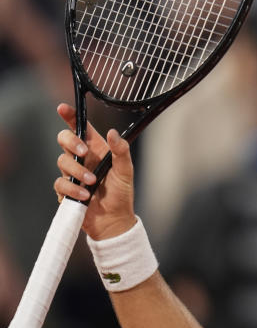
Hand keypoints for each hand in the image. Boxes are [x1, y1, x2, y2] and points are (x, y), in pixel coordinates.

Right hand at [53, 104, 135, 239]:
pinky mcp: (65, 189)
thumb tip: (113, 133)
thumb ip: (121, 151)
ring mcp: (72, 173)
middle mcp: (83, 158)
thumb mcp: (126, 171)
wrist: (114, 220)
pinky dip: (72, 189)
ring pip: (62, 161)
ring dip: (77, 171)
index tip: (63, 108)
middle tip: (84, 151)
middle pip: (64, 139)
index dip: (70, 116)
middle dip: (71, 142)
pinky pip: (60, 183)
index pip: (81, 128)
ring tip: (92, 182)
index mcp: (97, 149)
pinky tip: (85, 196)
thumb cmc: (121, 193)